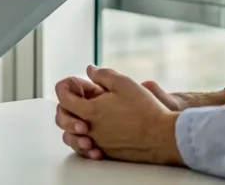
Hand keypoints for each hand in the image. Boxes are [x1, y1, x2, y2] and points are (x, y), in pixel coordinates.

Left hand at [56, 77, 224, 157]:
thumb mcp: (124, 84)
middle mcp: (90, 129)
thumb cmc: (145, 110)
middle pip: (62, 119)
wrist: (162, 136)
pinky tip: (96, 133)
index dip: (66, 87)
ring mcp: (97, 143)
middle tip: (79, 99)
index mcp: (90, 110)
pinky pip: (86, 150)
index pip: (63, 98)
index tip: (75, 84)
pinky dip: (85, 141)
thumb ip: (103, 75)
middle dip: (66, 107)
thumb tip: (90, 71)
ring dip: (73, 126)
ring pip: (71, 137)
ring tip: (86, 118)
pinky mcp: (107, 153)